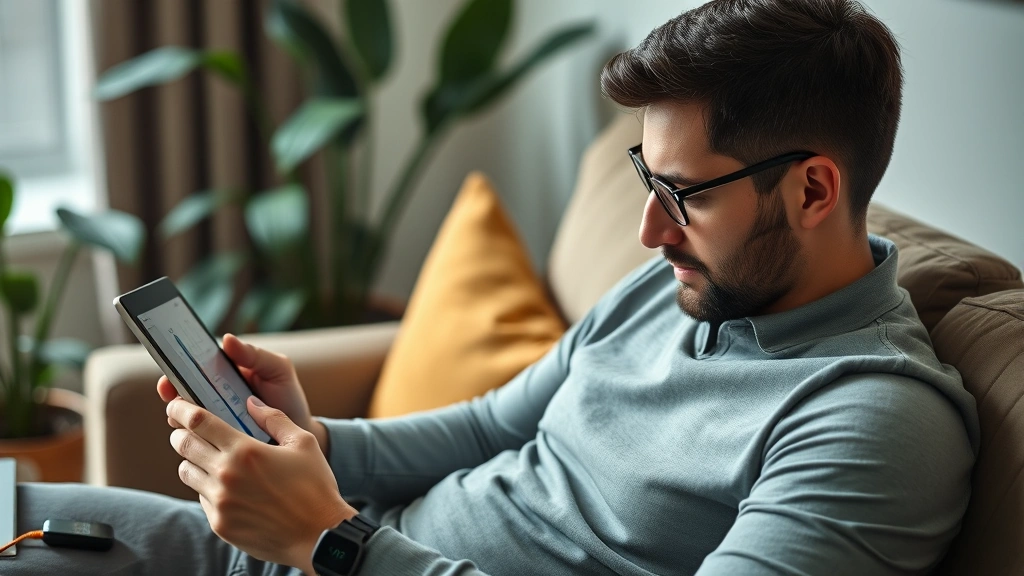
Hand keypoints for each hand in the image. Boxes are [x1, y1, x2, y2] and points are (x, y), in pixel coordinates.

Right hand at [157, 333, 329, 455]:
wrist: (298, 432)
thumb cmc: (287, 396)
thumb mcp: (277, 370)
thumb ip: (254, 355)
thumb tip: (227, 339)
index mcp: (222, 375)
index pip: (191, 369)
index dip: (176, 372)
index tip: (169, 379)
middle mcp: (212, 397)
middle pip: (181, 396)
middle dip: (173, 398)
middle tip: (175, 401)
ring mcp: (213, 421)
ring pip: (185, 420)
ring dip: (183, 421)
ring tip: (194, 423)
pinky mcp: (217, 442)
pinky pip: (198, 441)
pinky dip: (196, 441)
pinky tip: (204, 442)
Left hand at [167, 395, 357, 572]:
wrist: (319, 536)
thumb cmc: (315, 487)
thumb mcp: (303, 443)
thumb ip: (274, 419)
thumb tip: (252, 403)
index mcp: (245, 451)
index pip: (199, 422)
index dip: (181, 410)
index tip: (176, 406)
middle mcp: (226, 475)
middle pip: (183, 445)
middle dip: (180, 434)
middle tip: (188, 431)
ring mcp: (220, 502)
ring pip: (186, 472)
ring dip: (192, 461)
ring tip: (208, 459)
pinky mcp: (219, 524)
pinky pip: (201, 498)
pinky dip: (207, 488)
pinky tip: (229, 488)